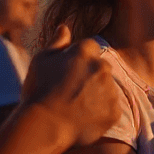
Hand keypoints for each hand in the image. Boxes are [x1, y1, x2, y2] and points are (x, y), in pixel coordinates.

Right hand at [21, 25, 118, 146]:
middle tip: (71, 92)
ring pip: (108, 88)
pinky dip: (101, 114)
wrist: (44, 126)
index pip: (90, 48)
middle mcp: (102, 67)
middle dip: (91, 76)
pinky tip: (83, 119)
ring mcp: (110, 90)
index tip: (67, 74)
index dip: (79, 60)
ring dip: (97, 94)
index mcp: (85, 51)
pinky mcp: (114, 111)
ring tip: (76, 108)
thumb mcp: (41, 61)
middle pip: (102, 67)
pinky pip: (111, 109)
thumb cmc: (38, 91)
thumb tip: (65, 27)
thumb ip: (57, 42)